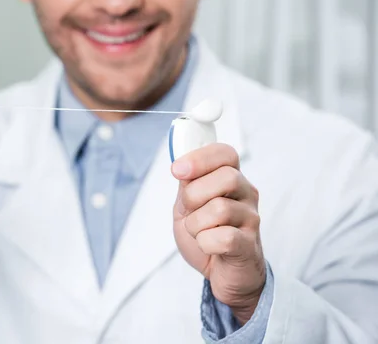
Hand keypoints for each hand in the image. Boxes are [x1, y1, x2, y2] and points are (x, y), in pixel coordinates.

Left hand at [171, 143, 264, 324]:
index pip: (225, 153)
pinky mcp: (249, 246)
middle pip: (227, 177)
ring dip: (196, 225)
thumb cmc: (208, 235)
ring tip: (200, 232)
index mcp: (231, 179)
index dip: (200, 158)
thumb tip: (182, 165)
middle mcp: (247, 194)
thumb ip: (187, 185)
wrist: (224, 274)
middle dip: (195, 195)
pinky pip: (223, 238)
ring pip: (220, 209)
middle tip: (190, 211)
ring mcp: (251, 220)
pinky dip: (205, 243)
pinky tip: (209, 247)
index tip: (177, 170)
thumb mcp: (189, 206)